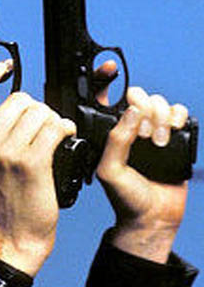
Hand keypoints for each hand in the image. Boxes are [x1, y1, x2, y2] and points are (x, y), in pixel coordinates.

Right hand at [0, 61, 76, 275]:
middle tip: (41, 124)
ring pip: (38, 112)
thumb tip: (6, 107)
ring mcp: (5, 153)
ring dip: (52, 119)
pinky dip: (64, 128)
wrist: (11, 240)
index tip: (2, 68)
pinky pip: (53, 128)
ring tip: (52, 134)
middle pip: (15, 100)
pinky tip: (64, 136)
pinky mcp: (31, 162)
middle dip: (35, 108)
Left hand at [96, 85, 188, 262]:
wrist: (153, 218)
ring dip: (161, 118)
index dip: (105, 79)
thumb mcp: (110, 169)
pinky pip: (180, 112)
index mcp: (109, 131)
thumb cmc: (125, 197)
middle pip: (137, 95)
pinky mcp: (176, 136)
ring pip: (159, 101)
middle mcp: (130, 127)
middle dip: (143, 109)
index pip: (106, 98)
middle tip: (144, 135)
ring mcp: (153, 130)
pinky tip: (172, 134)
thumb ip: (116, 140)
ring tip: (158, 143)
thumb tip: (132, 112)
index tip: (109, 67)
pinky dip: (178, 117)